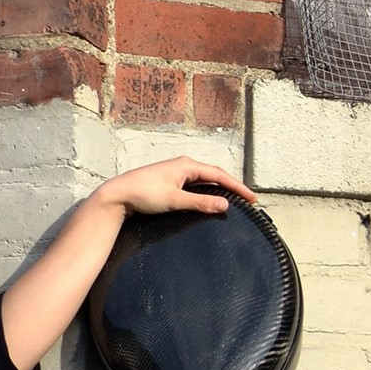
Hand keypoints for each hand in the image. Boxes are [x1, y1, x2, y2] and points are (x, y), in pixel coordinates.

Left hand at [95, 155, 259, 217]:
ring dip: (220, 187)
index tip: (252, 198)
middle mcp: (183, 165)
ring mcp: (176, 172)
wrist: (118, 194)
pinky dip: (207, 190)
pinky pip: (195, 184)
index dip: (237, 187)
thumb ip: (200, 203)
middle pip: (214, 174)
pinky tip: (210, 198)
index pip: (219, 175)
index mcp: (187, 165)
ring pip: (205, 179)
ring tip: (234, 198)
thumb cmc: (144, 194)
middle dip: (232, 186)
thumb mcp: (174, 200)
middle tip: (248, 199)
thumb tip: (225, 205)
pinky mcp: (170, 180)